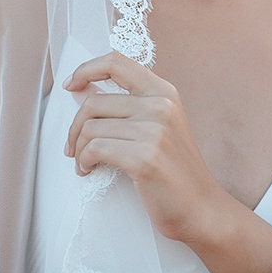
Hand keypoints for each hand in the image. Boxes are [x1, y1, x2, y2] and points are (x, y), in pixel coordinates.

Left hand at [61, 51, 228, 244]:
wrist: (202, 210)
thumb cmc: (174, 172)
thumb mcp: (159, 127)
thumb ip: (129, 106)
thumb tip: (82, 92)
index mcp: (164, 92)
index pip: (116, 62)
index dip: (86, 70)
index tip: (69, 86)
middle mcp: (161, 105)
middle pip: (94, 102)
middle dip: (75, 127)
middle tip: (72, 147)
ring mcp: (155, 130)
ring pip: (90, 127)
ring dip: (79, 149)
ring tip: (84, 163)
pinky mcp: (145, 156)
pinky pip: (95, 149)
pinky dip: (84, 161)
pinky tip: (88, 170)